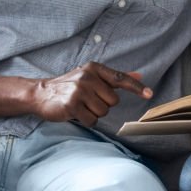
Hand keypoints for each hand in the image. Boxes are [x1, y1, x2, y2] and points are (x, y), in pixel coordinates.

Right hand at [31, 62, 151, 126]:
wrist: (41, 94)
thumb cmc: (69, 86)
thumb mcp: (91, 77)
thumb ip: (115, 78)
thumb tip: (139, 76)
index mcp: (94, 69)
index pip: (119, 78)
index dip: (136, 87)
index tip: (149, 94)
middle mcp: (88, 77)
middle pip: (113, 101)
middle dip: (103, 105)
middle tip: (88, 101)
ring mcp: (79, 91)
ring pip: (103, 112)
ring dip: (93, 113)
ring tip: (80, 106)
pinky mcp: (72, 105)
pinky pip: (92, 120)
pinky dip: (86, 120)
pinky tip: (75, 113)